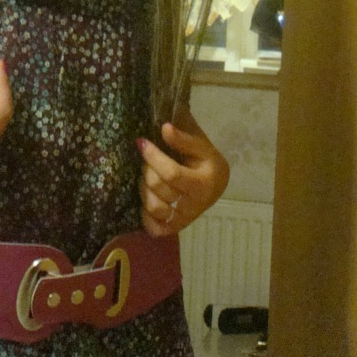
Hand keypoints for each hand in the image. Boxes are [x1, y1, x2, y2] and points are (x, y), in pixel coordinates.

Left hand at [137, 105, 229, 236]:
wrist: (216, 183)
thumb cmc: (205, 161)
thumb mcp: (201, 145)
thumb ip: (183, 139)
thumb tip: (165, 128)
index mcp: (203, 182)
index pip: (172, 173)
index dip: (153, 157)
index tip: (141, 142)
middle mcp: (195, 204)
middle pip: (159, 187)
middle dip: (146, 169)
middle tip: (146, 160)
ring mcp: (185, 219)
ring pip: (154, 207)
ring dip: (143, 188)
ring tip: (145, 177)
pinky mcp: (176, 228)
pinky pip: (155, 228)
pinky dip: (146, 215)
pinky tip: (148, 197)